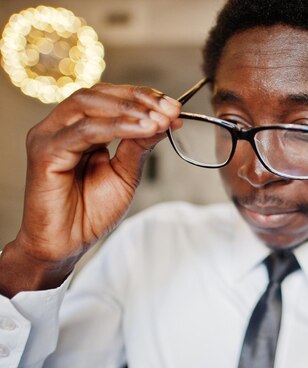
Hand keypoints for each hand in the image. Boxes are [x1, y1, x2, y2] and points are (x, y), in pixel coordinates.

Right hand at [0, 83, 180, 296]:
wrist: (66, 245)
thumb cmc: (91, 212)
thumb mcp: (125, 174)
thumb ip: (139, 145)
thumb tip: (165, 119)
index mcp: (78, 128)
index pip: (109, 98)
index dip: (142, 96)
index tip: (174, 105)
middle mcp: (60, 127)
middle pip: (98, 94)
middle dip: (139, 98)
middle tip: (170, 108)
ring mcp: (49, 137)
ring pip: (89, 106)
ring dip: (130, 109)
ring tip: (160, 119)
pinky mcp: (46, 153)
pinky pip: (85, 132)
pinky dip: (118, 127)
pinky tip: (144, 130)